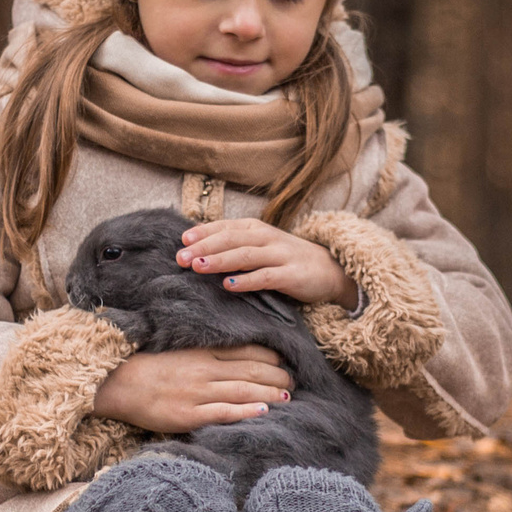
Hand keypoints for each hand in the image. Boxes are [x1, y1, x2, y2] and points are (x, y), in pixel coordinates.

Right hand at [93, 345, 292, 432]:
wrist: (116, 384)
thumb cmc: (146, 367)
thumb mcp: (178, 351)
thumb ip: (204, 352)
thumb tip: (233, 354)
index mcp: (200, 352)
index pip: (244, 351)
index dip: (269, 356)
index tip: (284, 360)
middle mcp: (203, 370)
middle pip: (249, 371)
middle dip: (276, 375)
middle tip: (294, 380)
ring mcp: (196, 393)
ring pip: (242, 391)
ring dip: (269, 393)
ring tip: (288, 396)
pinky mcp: (188, 415)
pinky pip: (223, 413)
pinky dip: (245, 411)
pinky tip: (264, 411)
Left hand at [176, 219, 360, 307]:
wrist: (330, 269)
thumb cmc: (286, 259)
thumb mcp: (261, 246)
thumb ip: (235, 246)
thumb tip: (198, 250)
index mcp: (256, 228)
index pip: (225, 226)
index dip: (203, 232)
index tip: (182, 240)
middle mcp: (267, 238)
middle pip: (231, 239)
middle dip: (204, 247)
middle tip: (181, 257)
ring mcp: (280, 256)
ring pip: (245, 255)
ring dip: (220, 260)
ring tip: (198, 267)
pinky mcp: (291, 275)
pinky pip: (266, 277)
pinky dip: (246, 280)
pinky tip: (228, 285)